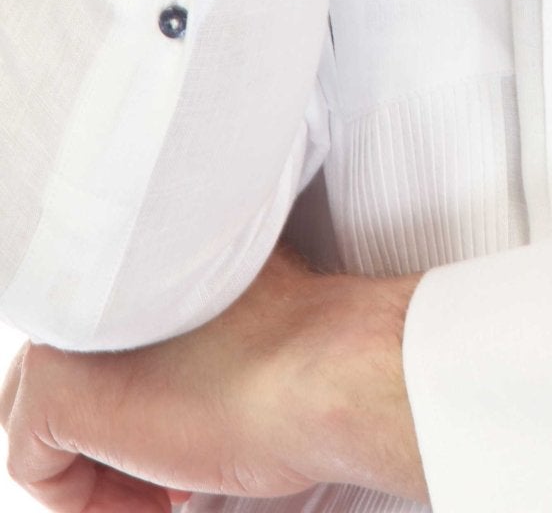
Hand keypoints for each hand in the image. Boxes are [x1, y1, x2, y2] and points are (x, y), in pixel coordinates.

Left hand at [0, 241, 329, 512]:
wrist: (322, 374)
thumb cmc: (304, 355)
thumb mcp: (229, 322)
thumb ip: (181, 324)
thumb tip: (174, 369)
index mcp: (140, 258)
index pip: (101, 341)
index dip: (137, 401)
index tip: (183, 434)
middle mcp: (93, 281)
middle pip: (63, 382)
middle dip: (109, 442)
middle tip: (172, 474)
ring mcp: (67, 330)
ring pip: (43, 421)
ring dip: (98, 470)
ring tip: (167, 487)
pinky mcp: (54, 388)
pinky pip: (34, 465)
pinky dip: (82, 501)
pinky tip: (161, 493)